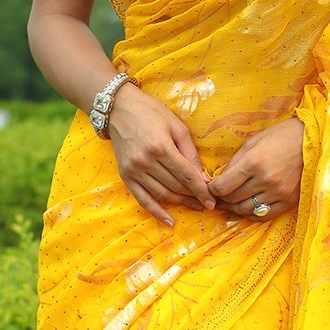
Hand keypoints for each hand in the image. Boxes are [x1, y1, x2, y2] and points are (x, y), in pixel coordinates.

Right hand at [108, 84, 215, 226]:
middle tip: (207, 204)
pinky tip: (170, 221)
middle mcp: (146, 161)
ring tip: (194, 207)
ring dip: (180, 203)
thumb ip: (190, 153)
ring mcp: (134, 170)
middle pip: (175, 186)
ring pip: (162, 194)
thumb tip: (203, 178)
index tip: (212, 201)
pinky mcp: (125, 176)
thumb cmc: (151, 113)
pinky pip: (142, 199)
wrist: (118, 109)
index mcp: (160, 147)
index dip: (201, 191)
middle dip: (193, 197)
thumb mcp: (176, 126)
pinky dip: (156, 212)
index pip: (186, 176)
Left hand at [208, 117, 303, 221]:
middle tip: (217, 196)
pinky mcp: (288, 201)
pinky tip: (246, 208)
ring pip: (245, 210)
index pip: (222, 186)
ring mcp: (278, 193)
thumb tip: (218, 179)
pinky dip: (250, 214)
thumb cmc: (281, 137)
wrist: (313, 141)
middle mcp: (265, 180)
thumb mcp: (253, 142)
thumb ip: (234, 162)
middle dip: (221, 198)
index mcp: (253, 162)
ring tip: (230, 202)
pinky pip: (263, 216)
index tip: (210, 188)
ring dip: (234, 208)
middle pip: (232, 199)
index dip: (212, 189)